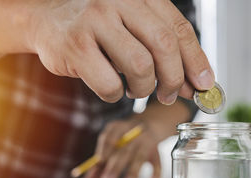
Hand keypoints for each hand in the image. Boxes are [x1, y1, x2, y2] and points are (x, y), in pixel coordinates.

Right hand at [30, 0, 214, 103]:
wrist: (45, 19)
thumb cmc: (94, 28)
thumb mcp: (132, 29)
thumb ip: (161, 52)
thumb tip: (194, 85)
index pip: (178, 28)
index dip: (196, 60)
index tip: (205, 84)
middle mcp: (119, 0)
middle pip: (164, 45)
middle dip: (174, 79)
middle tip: (170, 95)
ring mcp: (95, 20)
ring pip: (140, 66)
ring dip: (143, 89)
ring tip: (136, 89)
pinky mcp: (75, 46)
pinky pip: (110, 84)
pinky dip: (115, 95)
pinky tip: (112, 88)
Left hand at [78, 119, 160, 177]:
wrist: (149, 124)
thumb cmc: (123, 138)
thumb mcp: (110, 144)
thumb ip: (99, 164)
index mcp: (117, 128)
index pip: (108, 138)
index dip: (103, 150)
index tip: (98, 162)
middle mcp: (132, 133)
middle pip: (123, 151)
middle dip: (115, 166)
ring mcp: (146, 141)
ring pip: (140, 157)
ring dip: (133, 172)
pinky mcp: (156, 150)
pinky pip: (157, 162)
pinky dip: (155, 173)